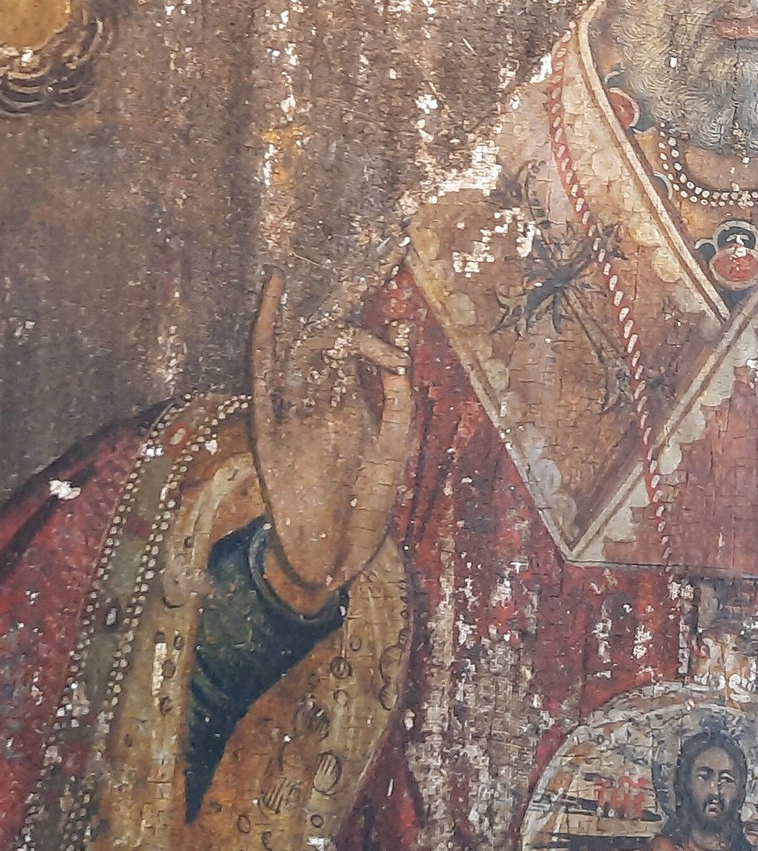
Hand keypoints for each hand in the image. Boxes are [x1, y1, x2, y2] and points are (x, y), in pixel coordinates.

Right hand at [249, 270, 414, 616]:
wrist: (333, 558)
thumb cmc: (364, 509)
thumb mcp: (392, 445)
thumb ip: (398, 395)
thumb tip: (403, 337)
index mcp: (347, 406)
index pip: (350, 353)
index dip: (373, 342)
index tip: (398, 362)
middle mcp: (315, 404)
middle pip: (318, 346)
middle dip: (344, 334)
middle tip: (377, 351)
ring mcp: (290, 414)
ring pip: (288, 352)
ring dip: (300, 322)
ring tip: (309, 292)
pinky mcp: (267, 430)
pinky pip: (260, 376)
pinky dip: (265, 336)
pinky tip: (273, 300)